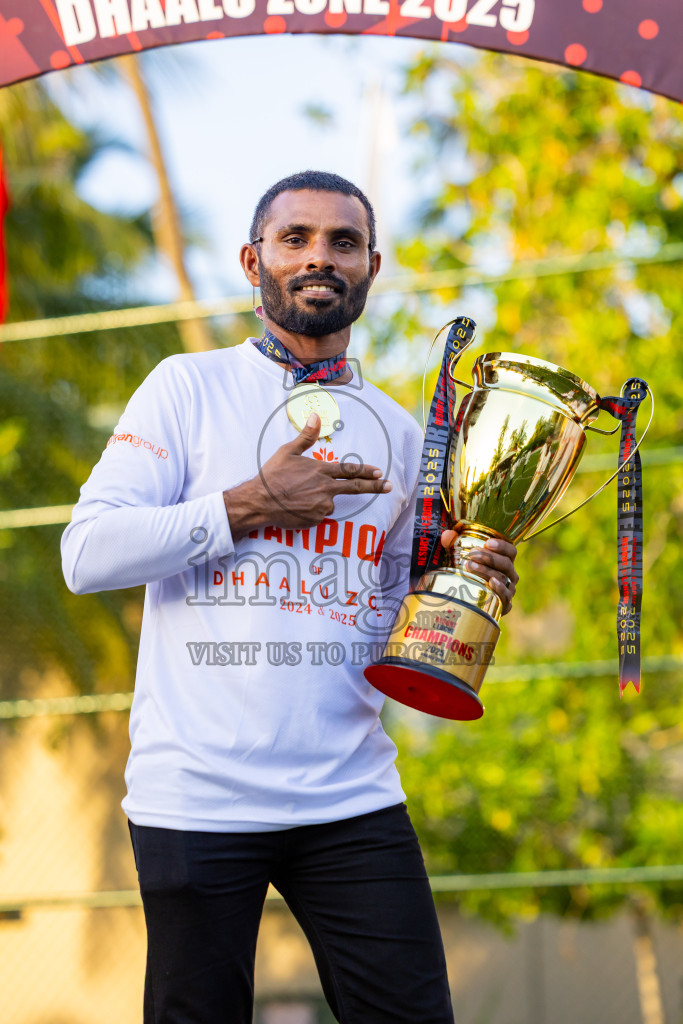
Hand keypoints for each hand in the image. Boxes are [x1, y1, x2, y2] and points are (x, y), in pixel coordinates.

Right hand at [224, 413, 391, 537]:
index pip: (350, 470)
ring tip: (300, 497)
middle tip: (389, 486)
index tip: (380, 472)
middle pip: (355, 487)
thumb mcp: (287, 451)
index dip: (366, 471)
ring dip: (322, 500)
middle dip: (375, 486)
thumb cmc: (272, 475)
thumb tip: (315, 416)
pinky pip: (319, 514)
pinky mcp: (316, 519)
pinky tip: (297, 506)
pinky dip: (312, 510)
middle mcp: (325, 488)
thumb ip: (306, 436)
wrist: (259, 501)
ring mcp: (322, 506)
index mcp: (321, 470)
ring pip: (330, 502)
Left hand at [441, 529, 518, 615]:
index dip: (502, 546)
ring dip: (488, 571)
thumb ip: (452, 543)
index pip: (510, 551)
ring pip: (503, 578)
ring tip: (471, 566)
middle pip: (506, 564)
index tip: (487, 543)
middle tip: (472, 555)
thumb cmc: (467, 574)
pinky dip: (500, 589)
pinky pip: (506, 596)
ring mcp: (508, 589)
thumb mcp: (459, 557)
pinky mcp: (505, 604)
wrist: (467, 601)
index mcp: (504, 561)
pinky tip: (491, 583)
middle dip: (489, 558)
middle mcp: (510, 575)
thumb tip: (448, 536)